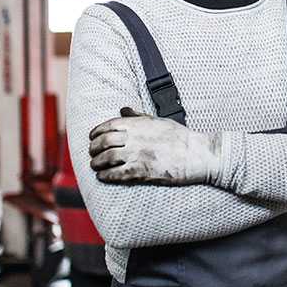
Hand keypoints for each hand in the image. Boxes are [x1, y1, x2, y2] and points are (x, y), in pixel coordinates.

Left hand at [88, 107, 221, 185]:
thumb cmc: (179, 137)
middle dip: (93, 148)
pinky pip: (116, 174)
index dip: (96, 132)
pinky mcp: (140, 172)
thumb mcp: (158, 120)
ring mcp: (136, 156)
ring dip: (96, 163)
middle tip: (92, 153)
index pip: (108, 126)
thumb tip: (123, 109)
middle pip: (104, 142)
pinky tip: (103, 177)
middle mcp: (134, 139)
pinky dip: (105, 176)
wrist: (195, 154)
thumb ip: (138, 116)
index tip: (92, 137)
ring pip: (106, 159)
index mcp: (138, 124)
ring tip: (95, 166)